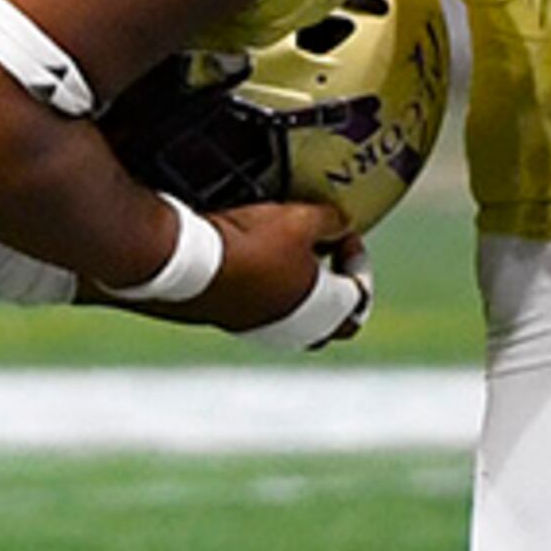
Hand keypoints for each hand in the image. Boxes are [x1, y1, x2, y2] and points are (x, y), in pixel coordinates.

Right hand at [194, 200, 369, 349]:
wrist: (191, 264)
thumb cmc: (252, 244)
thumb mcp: (300, 218)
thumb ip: (331, 221)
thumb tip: (342, 224)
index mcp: (326, 310)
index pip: (360, 292)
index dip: (358, 259)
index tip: (346, 233)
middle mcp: (300, 331)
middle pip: (335, 321)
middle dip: (337, 288)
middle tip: (329, 256)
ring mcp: (267, 332)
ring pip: (301, 321)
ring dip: (305, 291)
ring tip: (295, 257)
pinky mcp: (238, 326)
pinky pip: (269, 315)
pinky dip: (275, 294)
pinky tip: (263, 267)